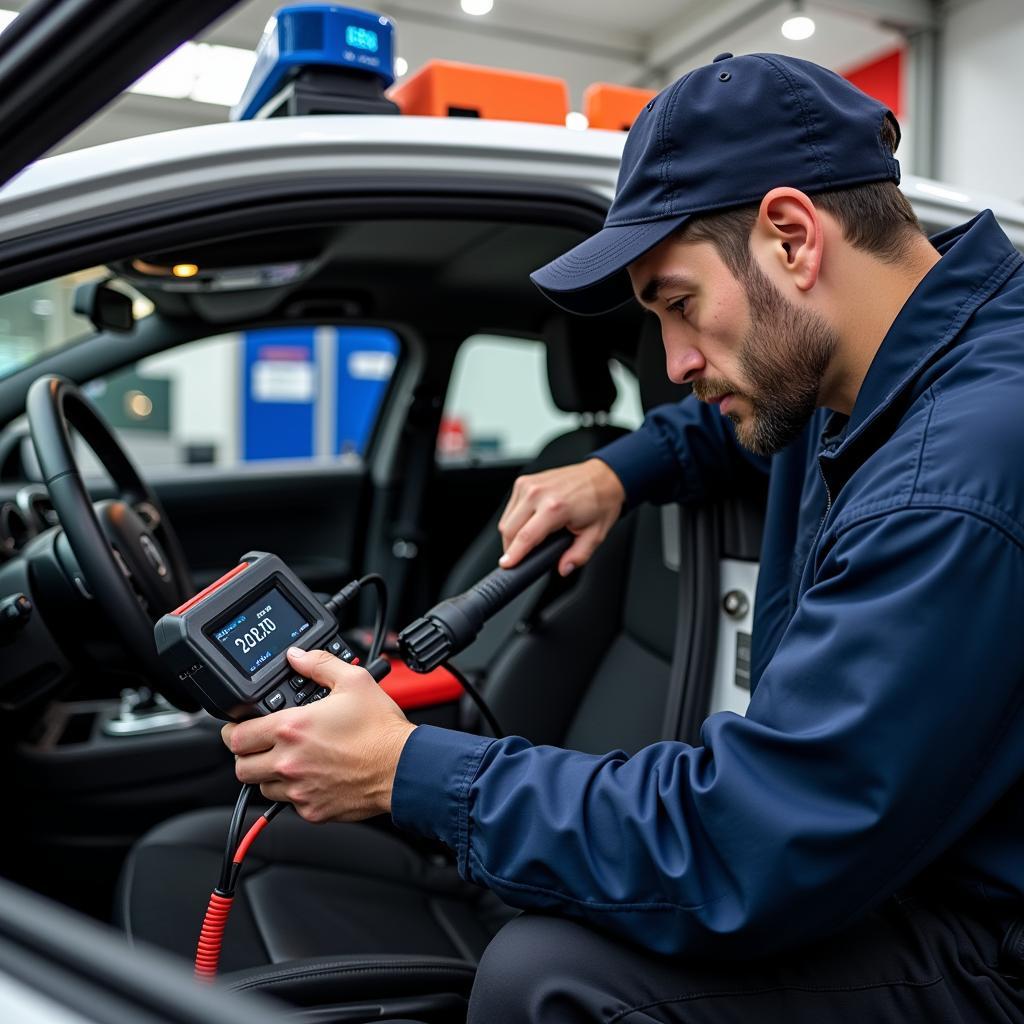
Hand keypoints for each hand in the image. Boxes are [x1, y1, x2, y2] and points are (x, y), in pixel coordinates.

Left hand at [221, 648, 415, 823]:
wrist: (403, 767)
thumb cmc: (380, 729)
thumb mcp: (353, 681)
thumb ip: (319, 664)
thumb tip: (297, 656)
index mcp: (292, 728)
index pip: (237, 736)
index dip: (234, 730)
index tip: (240, 727)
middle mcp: (289, 762)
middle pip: (241, 767)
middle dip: (246, 754)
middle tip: (259, 745)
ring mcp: (300, 789)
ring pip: (263, 787)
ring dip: (269, 774)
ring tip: (290, 759)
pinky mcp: (313, 810)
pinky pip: (289, 803)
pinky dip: (295, 790)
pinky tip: (313, 775)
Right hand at [498, 458, 624, 574]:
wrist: (603, 476)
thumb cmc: (600, 501)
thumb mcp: (595, 535)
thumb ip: (578, 556)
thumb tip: (563, 568)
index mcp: (555, 507)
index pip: (525, 537)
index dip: (513, 555)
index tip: (506, 565)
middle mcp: (538, 493)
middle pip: (509, 529)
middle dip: (512, 548)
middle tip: (523, 557)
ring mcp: (529, 485)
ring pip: (506, 519)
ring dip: (512, 534)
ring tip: (530, 539)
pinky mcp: (524, 481)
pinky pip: (510, 508)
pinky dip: (514, 520)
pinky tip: (529, 523)